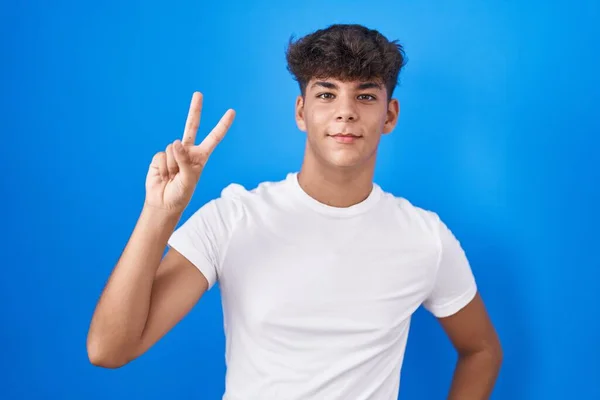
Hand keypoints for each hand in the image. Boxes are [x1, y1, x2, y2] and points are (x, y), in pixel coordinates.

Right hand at [144, 92, 234, 213]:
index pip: (214, 138)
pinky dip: (163, 166)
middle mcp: (188, 151)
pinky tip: (163, 175)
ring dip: (172, 166)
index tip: (231, 112)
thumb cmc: (181, 194)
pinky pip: (162, 155)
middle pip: (192, 126)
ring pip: (174, 148)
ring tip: (172, 177)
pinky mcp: (160, 156)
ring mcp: (173, 152)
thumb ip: (184, 160)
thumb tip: (175, 141)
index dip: (222, 125)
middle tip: (198, 93)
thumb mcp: (189, 179)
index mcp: (200, 157)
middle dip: (195, 110)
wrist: (163, 202)